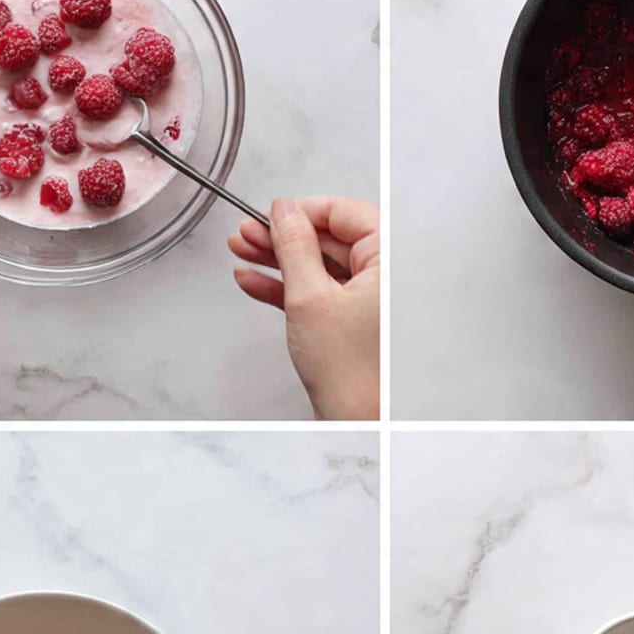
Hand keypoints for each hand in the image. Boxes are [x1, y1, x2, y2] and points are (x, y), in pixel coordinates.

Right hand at [229, 198, 379, 420]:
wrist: (359, 421)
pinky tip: (255, 280)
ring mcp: (369, 299)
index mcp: (390, 260)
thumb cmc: (351, 372)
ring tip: (243, 252)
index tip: (273, 214)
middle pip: (329, 239)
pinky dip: (287, 287)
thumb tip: (284, 212)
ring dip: (278, 260)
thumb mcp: (309, 297)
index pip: (345, 213)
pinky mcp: (352, 320)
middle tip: (249, 233)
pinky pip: (318, 292)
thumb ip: (294, 247)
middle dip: (283, 236)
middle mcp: (386, 277)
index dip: (303, 211)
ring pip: (320, 265)